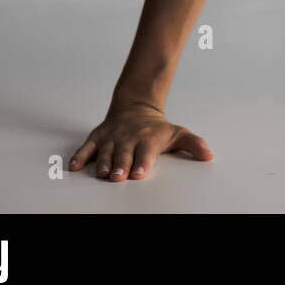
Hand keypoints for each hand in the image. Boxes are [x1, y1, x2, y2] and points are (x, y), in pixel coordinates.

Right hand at [70, 101, 212, 181]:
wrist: (136, 107)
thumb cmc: (157, 128)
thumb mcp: (178, 133)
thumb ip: (193, 144)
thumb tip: (209, 155)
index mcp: (148, 139)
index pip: (145, 152)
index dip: (142, 163)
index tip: (139, 173)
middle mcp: (129, 138)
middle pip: (124, 154)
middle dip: (122, 165)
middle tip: (119, 177)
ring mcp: (112, 138)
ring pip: (106, 152)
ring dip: (104, 163)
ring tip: (103, 174)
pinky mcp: (98, 138)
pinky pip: (87, 148)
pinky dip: (80, 156)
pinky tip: (74, 167)